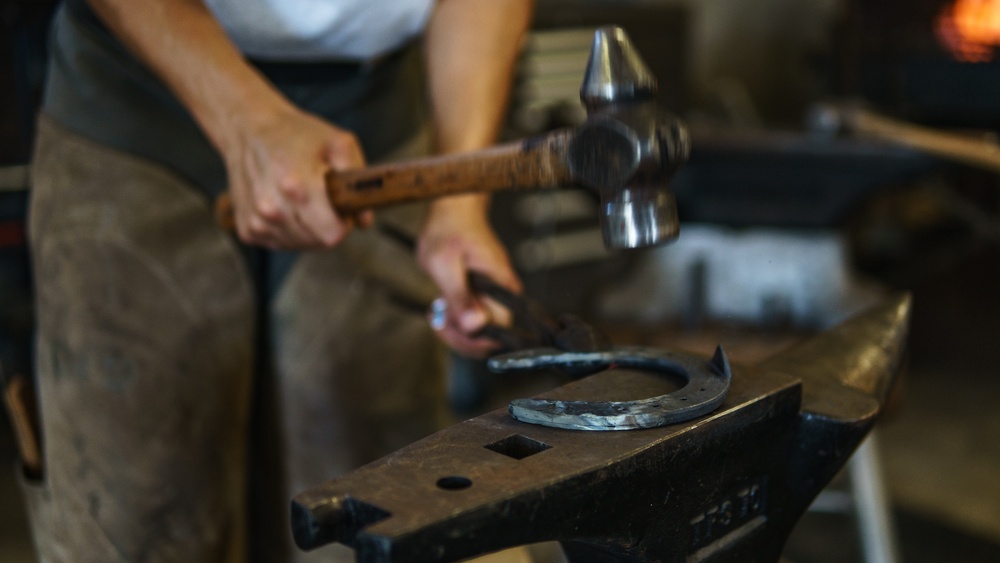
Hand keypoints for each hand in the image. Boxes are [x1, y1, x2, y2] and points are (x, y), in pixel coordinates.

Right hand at [221, 103, 372, 248]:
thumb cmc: (296, 134)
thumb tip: (364, 219)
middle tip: (322, 198)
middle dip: (328, 224)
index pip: (333, 234)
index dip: (344, 222)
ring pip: (301, 244)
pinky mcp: (247, 230)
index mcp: (298, 186)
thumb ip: (358, 179)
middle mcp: (273, 209)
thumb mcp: (339, 143)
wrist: (248, 130)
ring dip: (308, 228)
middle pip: (320, 241)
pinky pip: (281, 242)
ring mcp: (257, 222)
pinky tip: (285, 204)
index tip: (341, 205)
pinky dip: (288, 229)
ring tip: (302, 198)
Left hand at [417, 195, 520, 357]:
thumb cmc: (449, 230)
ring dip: (456, 328)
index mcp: (500, 287)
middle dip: (461, 336)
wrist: (454, 210)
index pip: (500, 331)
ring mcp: (495, 294)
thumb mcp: (445, 264)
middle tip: (439, 317)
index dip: (474, 338)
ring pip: (481, 330)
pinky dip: (457, 318)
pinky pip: (476, 319)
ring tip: (439, 307)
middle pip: (491, 337)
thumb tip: (476, 326)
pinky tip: (444, 303)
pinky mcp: (486, 294)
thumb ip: (460, 296)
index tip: (449, 325)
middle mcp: (503, 294)